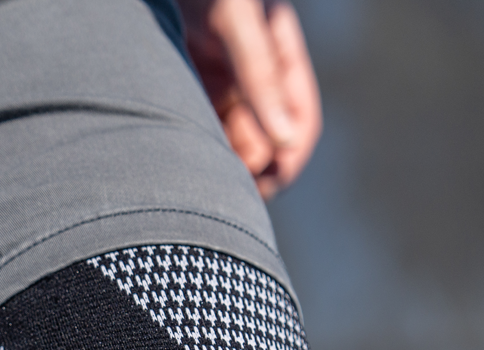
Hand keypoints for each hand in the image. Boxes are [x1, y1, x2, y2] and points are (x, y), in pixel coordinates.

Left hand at [179, 0, 321, 198]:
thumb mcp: (236, 19)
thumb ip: (260, 75)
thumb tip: (285, 141)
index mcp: (277, 53)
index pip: (299, 120)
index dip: (290, 158)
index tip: (271, 187)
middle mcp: (251, 70)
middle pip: (263, 139)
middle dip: (253, 170)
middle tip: (230, 196)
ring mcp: (219, 77)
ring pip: (230, 139)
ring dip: (224, 166)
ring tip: (206, 187)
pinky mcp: (186, 81)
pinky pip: (197, 127)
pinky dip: (196, 150)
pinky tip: (184, 167)